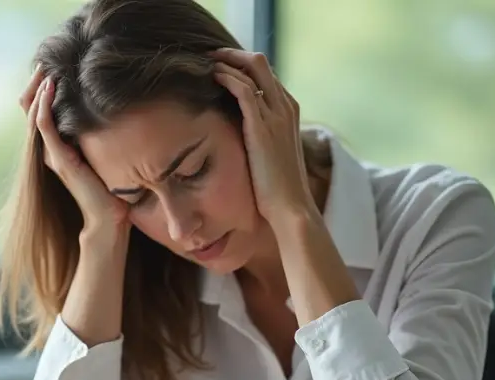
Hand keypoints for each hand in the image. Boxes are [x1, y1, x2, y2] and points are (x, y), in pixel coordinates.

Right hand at [19, 65, 128, 232]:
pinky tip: (49, 87)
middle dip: (37, 84)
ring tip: (44, 68)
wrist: (109, 218)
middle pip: (32, 110)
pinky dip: (43, 105)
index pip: (42, 113)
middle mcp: (51, 150)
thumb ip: (98, 138)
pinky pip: (43, 126)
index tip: (53, 67)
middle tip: (45, 61)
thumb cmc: (112, 191)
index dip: (43, 90)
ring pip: (34, 114)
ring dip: (37, 89)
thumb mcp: (105, 155)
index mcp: (59, 148)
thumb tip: (113, 113)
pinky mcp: (59, 158)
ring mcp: (52, 154)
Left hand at [211, 49, 318, 226]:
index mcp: (289, 111)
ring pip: (252, 69)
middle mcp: (285, 107)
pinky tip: (211, 76)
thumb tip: (240, 134)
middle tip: (209, 58)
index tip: (221, 66)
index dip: (242, 66)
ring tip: (204, 63)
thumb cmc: (278, 188)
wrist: (290, 208)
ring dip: (225, 61)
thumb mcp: (271, 154)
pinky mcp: (262, 125)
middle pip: (260, 63)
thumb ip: (260, 136)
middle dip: (232, 56)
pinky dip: (226, 77)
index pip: (265, 74)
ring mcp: (276, 114)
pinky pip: (243, 89)